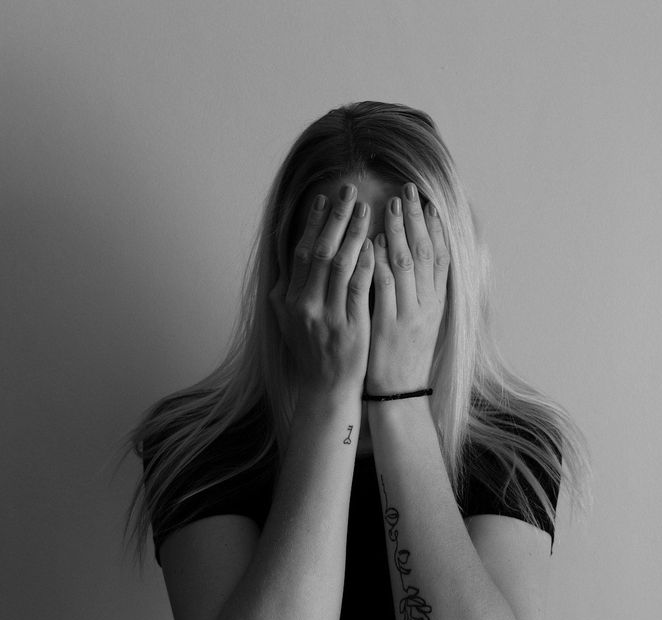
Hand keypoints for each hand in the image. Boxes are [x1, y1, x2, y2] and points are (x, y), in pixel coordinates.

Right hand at [268, 183, 375, 395]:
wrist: (326, 388)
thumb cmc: (312, 350)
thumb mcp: (289, 319)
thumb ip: (289, 288)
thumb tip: (290, 254)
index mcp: (286, 299)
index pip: (300, 251)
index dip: (313, 222)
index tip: (325, 198)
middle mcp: (302, 305)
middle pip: (318, 251)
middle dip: (335, 217)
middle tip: (349, 190)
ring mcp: (325, 316)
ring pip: (339, 264)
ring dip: (353, 233)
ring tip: (366, 208)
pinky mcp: (349, 327)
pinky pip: (358, 287)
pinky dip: (365, 263)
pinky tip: (375, 243)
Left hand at [366, 183, 449, 394]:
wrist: (400, 393)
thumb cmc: (405, 354)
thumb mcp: (423, 320)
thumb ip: (421, 289)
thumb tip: (416, 256)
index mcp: (438, 302)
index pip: (441, 255)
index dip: (435, 226)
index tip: (427, 200)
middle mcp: (428, 304)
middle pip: (425, 252)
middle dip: (416, 219)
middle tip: (408, 190)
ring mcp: (410, 314)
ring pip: (406, 265)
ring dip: (397, 232)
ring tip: (390, 205)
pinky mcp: (389, 326)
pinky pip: (384, 288)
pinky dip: (379, 262)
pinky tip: (372, 242)